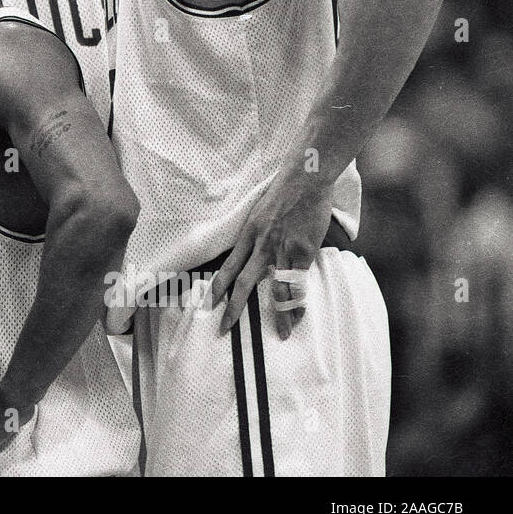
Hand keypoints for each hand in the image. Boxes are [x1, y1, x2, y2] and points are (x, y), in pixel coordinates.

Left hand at [210, 172, 333, 338]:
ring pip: (277, 290)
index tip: (210, 305)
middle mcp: (261, 246)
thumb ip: (256, 234)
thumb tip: (255, 250)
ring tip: (281, 333)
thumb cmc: (284, 193)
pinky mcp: (303, 252)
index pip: (227, 267)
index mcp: (247, 236)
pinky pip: (300, 283)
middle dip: (234, 309)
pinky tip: (301, 314)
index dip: (218, 288)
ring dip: (279, 314)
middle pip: (243, 284)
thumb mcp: (259, 213)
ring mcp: (282, 250)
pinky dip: (300, 300)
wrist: (304, 180)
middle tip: (225, 328)